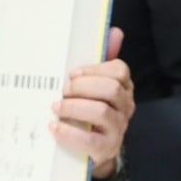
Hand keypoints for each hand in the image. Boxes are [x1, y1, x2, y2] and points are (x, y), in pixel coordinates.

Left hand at [49, 27, 134, 177]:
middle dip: (83, 87)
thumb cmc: (92, 111)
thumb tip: (115, 31)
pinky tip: (54, 126)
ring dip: (75, 107)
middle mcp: (126, 106)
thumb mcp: (97, 86)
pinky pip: (90, 139)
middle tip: (63, 90)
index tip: (72, 73)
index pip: (119, 70)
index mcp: (124, 87)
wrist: (96, 150)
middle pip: (111, 89)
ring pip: (102, 112)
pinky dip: (69, 132)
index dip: (95, 69)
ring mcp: (118, 128)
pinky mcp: (106, 147)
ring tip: (56, 107)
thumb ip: (102, 61)